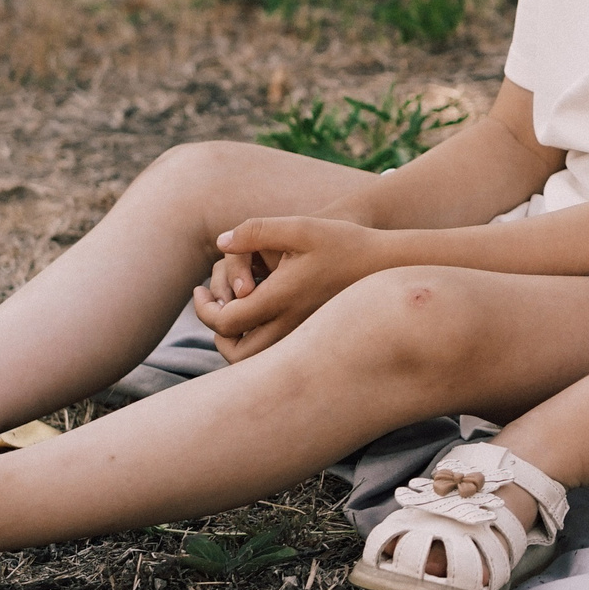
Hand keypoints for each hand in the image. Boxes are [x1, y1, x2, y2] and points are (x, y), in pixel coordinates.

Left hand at [192, 217, 386, 360]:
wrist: (390, 266)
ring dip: (235, 342)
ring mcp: (304, 338)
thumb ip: (257, 230)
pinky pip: (274, 357)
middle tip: (210, 307)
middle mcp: (291, 327)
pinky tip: (258, 315)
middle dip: (216, 335)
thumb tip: (222, 243)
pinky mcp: (314, 340)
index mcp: (282, 300)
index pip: (225, 322)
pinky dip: (256, 344)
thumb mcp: (301, 226)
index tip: (198, 291)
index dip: (204, 309)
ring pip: (256, 363)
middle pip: (236, 355)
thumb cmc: (346, 242)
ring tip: (231, 312)